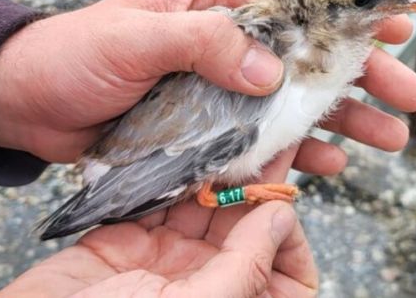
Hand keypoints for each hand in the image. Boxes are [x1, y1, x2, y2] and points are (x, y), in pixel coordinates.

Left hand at [0, 0, 415, 171]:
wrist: (24, 104)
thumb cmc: (70, 54)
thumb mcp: (135, 36)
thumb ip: (202, 43)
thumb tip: (270, 68)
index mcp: (208, 2)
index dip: (347, 11)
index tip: (397, 22)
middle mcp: (220, 42)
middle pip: (305, 55)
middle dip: (357, 75)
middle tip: (407, 98)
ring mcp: (214, 88)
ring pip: (291, 101)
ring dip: (338, 119)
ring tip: (385, 138)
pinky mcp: (200, 129)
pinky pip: (258, 139)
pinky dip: (293, 151)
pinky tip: (326, 163)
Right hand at [0, 148, 316, 296]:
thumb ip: (245, 265)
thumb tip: (280, 217)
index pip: (289, 271)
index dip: (290, 233)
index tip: (280, 197)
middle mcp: (206, 285)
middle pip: (245, 229)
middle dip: (254, 185)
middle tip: (262, 136)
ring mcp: (166, 265)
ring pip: (202, 208)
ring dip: (213, 173)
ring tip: (224, 132)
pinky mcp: (126, 244)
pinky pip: (157, 203)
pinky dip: (168, 177)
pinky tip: (179, 148)